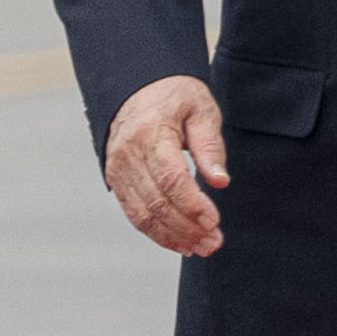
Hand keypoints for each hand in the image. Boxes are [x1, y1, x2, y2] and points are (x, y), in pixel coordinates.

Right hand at [103, 73, 229, 256]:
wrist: (139, 87)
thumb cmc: (175, 96)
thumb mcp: (201, 110)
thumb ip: (210, 146)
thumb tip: (220, 181)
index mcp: (150, 132)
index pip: (170, 178)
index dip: (192, 205)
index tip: (214, 221)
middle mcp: (128, 153)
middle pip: (156, 202)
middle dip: (186, 228)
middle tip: (214, 242)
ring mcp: (117, 169)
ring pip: (143, 214)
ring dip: (173, 236)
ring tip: (201, 248)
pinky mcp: (116, 180)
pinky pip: (134, 213)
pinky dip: (157, 232)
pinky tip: (180, 242)